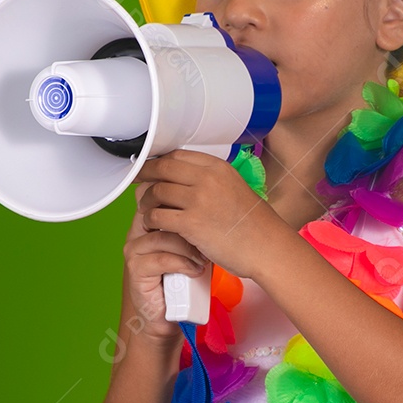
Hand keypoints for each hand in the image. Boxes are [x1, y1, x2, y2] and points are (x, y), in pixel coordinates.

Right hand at [122, 188, 208, 340]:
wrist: (170, 314)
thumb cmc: (184, 278)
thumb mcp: (194, 246)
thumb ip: (197, 225)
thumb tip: (221, 204)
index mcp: (151, 220)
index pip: (160, 197)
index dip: (181, 198)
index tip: (205, 205)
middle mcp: (138, 231)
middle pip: (159, 212)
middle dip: (188, 221)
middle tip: (209, 233)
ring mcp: (135, 249)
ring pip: (163, 236)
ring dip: (189, 247)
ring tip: (204, 258)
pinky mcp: (136, 269)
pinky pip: (161, 259)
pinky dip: (182, 264)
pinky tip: (195, 270)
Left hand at [133, 149, 282, 279]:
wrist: (266, 247)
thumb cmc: (252, 223)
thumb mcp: (233, 188)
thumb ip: (208, 180)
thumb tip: (179, 178)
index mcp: (217, 167)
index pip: (177, 155)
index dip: (157, 161)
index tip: (148, 168)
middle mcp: (207, 179)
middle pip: (162, 168)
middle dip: (144, 175)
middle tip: (136, 183)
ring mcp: (198, 200)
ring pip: (156, 192)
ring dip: (145, 201)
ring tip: (146, 210)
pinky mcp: (191, 224)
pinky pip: (158, 216)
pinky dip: (150, 221)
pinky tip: (153, 226)